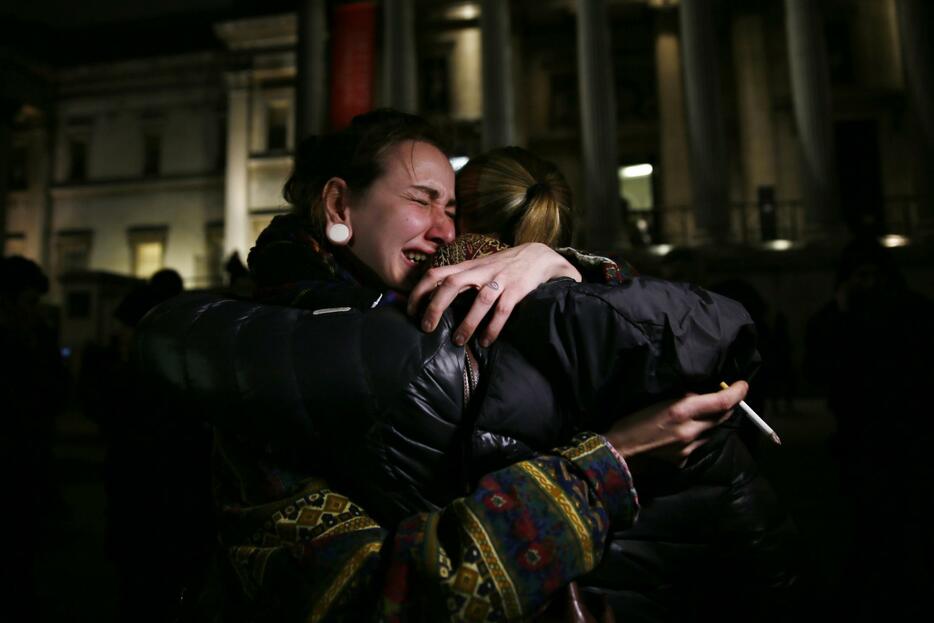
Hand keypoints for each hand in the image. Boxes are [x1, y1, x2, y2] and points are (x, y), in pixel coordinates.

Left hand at [408, 243, 581, 346]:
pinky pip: (503, 310)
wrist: (539, 256)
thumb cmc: (504, 266)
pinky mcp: (518, 289)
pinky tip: (485, 341)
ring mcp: (500, 279)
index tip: (410, 311)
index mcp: (469, 266)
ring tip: (457, 341)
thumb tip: (435, 300)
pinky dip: (493, 327)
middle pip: (451, 283)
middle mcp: (481, 270)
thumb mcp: (479, 268)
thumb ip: (461, 279)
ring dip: (467, 322)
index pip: (436, 273)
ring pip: (480, 300)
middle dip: (435, 305)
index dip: (419, 291)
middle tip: (426, 327)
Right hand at [604, 381, 748, 465]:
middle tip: (726, 396)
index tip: (743, 384)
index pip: (721, 402)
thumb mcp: (657, 402)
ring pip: (711, 432)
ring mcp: (688, 449)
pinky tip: (682, 434)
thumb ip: (683, 399)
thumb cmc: (631, 421)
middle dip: (727, 405)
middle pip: (721, 417)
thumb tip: (701, 395)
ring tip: (701, 414)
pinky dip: (696, 436)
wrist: (617, 452)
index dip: (737, 392)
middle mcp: (690, 431)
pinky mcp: (683, 461)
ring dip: (711, 422)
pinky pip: (698, 445)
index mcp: (681, 411)